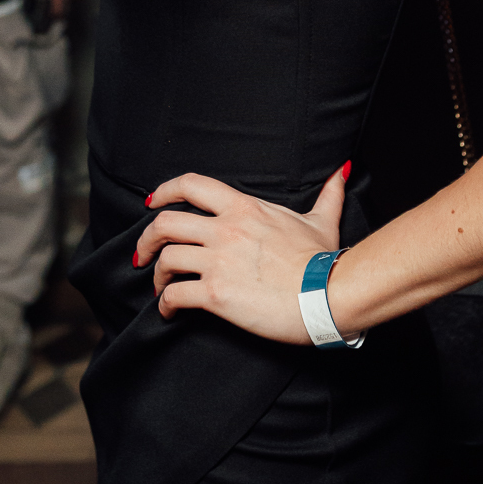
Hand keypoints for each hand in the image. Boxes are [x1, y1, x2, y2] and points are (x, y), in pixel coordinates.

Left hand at [135, 165, 349, 342]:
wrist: (329, 295)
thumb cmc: (325, 261)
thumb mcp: (322, 222)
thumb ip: (326, 195)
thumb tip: (339, 172)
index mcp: (244, 208)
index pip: (191, 185)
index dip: (164, 191)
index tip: (151, 202)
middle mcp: (225, 229)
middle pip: (165, 223)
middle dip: (147, 239)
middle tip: (143, 254)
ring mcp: (219, 261)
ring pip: (166, 259)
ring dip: (157, 274)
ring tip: (161, 286)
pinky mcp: (216, 293)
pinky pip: (175, 295)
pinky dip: (165, 304)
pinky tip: (168, 311)